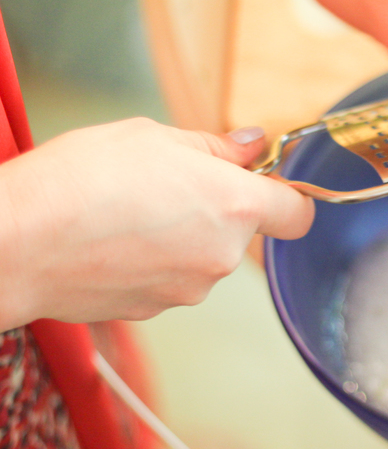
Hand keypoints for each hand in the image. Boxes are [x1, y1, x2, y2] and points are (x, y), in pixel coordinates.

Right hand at [0, 119, 314, 328]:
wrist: (17, 242)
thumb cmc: (81, 181)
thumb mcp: (154, 138)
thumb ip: (216, 147)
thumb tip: (253, 147)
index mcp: (234, 206)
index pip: (298, 215)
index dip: (286, 197)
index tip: (264, 183)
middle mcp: (221, 256)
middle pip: (243, 233)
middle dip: (218, 210)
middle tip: (170, 184)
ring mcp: (189, 289)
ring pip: (203, 257)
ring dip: (182, 237)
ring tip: (129, 212)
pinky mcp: (155, 310)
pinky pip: (169, 278)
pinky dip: (152, 262)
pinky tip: (113, 241)